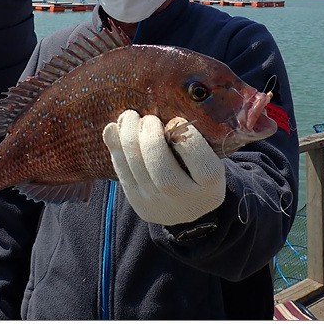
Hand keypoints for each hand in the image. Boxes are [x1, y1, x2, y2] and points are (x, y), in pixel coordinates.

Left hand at [102, 109, 225, 225]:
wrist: (186, 207)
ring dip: (128, 138)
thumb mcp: (208, 157)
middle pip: (163, 173)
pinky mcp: (138, 203)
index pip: (202, 166)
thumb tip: (165, 116)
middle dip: (151, 139)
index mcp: (210, 190)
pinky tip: (113, 129)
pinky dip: (115, 148)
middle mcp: (185, 202)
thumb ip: (192, 139)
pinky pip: (122, 174)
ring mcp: (158, 205)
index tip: (177, 120)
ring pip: (137, 171)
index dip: (188, 139)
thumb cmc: (197, 170)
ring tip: (129, 117)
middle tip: (149, 118)